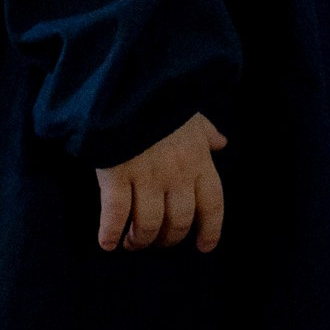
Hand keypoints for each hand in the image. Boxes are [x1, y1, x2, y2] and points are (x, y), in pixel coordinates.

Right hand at [96, 113, 227, 253]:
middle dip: (167, 239)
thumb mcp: (192, 114)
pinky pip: (116, 214)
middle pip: (179, 222)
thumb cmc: (162, 100)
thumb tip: (221, 142)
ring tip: (131, 243)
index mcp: (200, 160)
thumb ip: (206, 133)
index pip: (213, 205)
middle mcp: (178, 174)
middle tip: (155, 242)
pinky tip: (107, 243)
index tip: (203, 247)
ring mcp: (147, 176)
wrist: (131, 82)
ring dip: (140, 240)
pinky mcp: (116, 174)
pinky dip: (110, 233)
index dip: (210, 230)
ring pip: (149, 224)